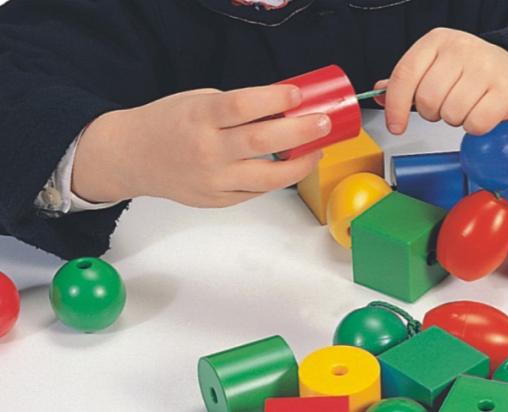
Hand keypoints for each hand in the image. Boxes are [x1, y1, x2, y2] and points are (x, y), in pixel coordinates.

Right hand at [72, 85, 330, 207]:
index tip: (297, 95)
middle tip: (322, 123)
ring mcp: (213, 180)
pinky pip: (257, 191)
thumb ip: (237, 107)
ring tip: (316, 150)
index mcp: (201, 117)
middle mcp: (207, 150)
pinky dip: (277, 178)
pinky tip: (289, 166)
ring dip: (300, 164)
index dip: (275, 100)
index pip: (244, 106)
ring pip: (269, 177)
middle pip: (264, 141)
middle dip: (301, 132)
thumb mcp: (198, 101)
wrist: (131, 156)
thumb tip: (285, 108)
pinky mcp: (218, 200)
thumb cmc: (168, 123)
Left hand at [376, 28, 507, 135]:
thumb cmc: (474, 72)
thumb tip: (378, 93)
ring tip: (467, 108)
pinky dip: (475, 128)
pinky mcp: (506, 91)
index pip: (405, 75)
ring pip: (452, 113)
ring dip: (456, 121)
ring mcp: (486, 68)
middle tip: (446, 108)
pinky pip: (476, 123)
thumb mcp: (437, 67)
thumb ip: (409, 81)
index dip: (396, 106)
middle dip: (434, 113)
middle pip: (428, 99)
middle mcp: (461, 49)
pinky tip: (482, 115)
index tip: (396, 126)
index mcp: (438, 40)